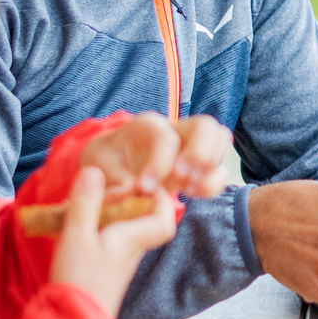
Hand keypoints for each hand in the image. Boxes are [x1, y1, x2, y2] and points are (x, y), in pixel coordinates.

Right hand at [49, 166, 180, 315]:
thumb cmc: (78, 279)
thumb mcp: (77, 235)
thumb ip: (86, 203)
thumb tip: (94, 170)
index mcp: (133, 239)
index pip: (164, 219)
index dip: (162, 199)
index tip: (146, 183)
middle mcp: (131, 252)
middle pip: (145, 223)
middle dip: (133, 203)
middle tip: (113, 188)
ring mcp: (118, 265)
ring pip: (125, 234)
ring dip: (112, 216)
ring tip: (90, 203)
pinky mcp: (103, 274)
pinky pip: (109, 245)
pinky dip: (99, 232)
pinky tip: (78, 228)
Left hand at [77, 112, 229, 205]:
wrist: (111, 166)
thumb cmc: (104, 162)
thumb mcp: (97, 165)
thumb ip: (111, 176)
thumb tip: (131, 188)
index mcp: (147, 126)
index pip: (166, 137)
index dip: (159, 164)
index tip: (145, 189)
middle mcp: (175, 129)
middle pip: (206, 127)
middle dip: (200, 155)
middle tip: (183, 181)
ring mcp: (190, 145)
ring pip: (220, 140)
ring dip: (211, 169)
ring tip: (189, 188)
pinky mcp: (199, 164)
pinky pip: (220, 167)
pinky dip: (213, 182)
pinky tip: (192, 193)